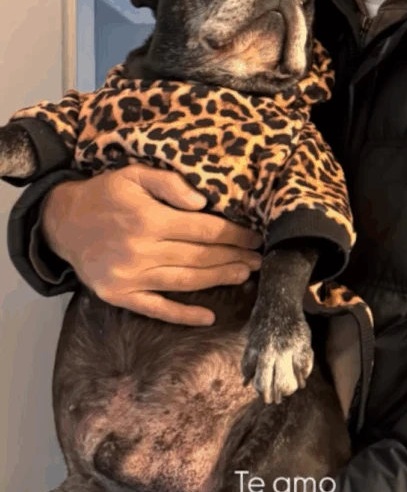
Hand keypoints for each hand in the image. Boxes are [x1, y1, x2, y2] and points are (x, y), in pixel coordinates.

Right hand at [41, 165, 262, 324]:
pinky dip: (184, 315)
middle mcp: (140, 250)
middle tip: (259, 260)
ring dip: (218, 280)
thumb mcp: (135, 175)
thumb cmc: (105, 194)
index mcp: (148, 219)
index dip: (234, 234)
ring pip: (185, 281)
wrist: (62, 222)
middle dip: (234, 257)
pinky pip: (157, 309)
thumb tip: (203, 202)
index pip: (204, 229)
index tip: (254, 237)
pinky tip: (208, 317)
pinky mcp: (120, 296)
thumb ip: (170, 184)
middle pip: (200, 257)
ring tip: (244, 275)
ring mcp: (130, 276)